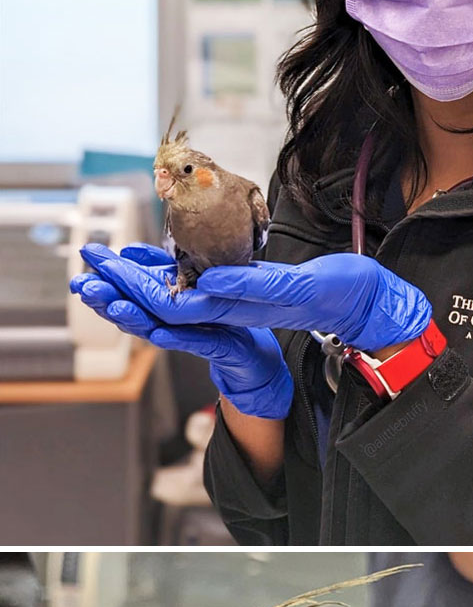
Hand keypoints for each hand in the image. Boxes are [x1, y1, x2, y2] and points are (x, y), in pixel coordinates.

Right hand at [70, 246, 292, 418]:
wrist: (254, 354)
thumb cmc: (221, 320)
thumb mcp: (188, 286)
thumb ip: (160, 270)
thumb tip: (129, 251)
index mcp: (166, 306)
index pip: (129, 293)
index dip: (105, 281)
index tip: (83, 270)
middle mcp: (174, 324)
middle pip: (136, 311)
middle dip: (109, 299)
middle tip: (86, 288)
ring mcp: (195, 338)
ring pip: (159, 329)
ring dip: (134, 320)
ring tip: (114, 308)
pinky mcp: (221, 349)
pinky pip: (198, 343)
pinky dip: (177, 340)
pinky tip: (157, 334)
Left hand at [75, 243, 431, 350]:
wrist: (367, 305)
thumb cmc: (341, 294)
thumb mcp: (299, 288)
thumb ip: (252, 287)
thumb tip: (207, 284)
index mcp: (239, 310)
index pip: (175, 303)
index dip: (139, 289)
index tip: (110, 273)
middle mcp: (231, 309)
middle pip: (164, 300)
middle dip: (123, 283)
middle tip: (87, 261)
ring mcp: (236, 303)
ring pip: (174, 293)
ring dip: (137, 278)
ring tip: (102, 262)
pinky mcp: (242, 292)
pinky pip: (194, 282)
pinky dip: (168, 269)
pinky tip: (152, 257)